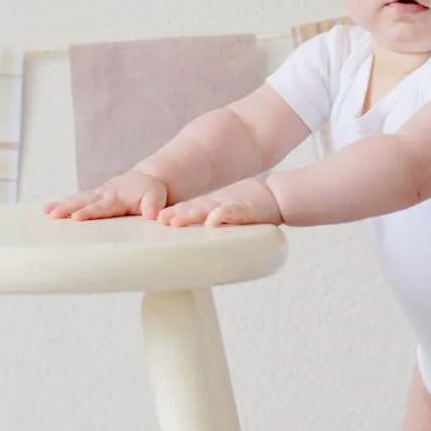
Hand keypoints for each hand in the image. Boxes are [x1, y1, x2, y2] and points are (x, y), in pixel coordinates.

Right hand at [43, 170, 168, 220]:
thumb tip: (152, 215)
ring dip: (61, 205)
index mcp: (118, 197)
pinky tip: (47, 211)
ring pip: (77, 199)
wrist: (146, 180)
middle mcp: (104, 194)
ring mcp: (97, 194)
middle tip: (52, 214)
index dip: (89, 212)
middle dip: (67, 208)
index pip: (102, 207)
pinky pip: (76, 200)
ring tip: (45, 212)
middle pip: (83, 201)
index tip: (76, 218)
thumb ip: (153, 205)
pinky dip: (62, 204)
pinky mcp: (93, 197)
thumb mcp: (156, 197)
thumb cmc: (151, 192)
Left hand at [157, 177, 282, 227]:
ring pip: (206, 210)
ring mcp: (230, 206)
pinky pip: (231, 213)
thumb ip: (212, 221)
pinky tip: (211, 221)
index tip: (154, 221)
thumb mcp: (226, 213)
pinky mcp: (245, 210)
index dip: (171, 214)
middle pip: (192, 209)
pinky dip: (221, 216)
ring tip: (174, 221)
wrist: (276, 195)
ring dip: (189, 215)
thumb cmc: (250, 207)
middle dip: (174, 215)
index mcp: (211, 207)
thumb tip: (196, 235)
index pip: (187, 210)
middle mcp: (216, 205)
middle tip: (159, 221)